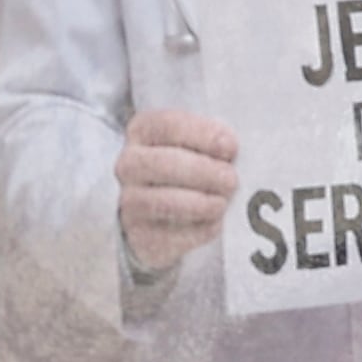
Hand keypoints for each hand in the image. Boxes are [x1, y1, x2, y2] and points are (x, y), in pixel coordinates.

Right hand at [116, 108, 240, 271]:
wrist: (163, 216)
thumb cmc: (190, 169)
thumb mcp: (197, 145)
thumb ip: (213, 142)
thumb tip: (232, 152)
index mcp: (143, 131)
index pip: (169, 125)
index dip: (203, 135)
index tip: (230, 147)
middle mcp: (129, 164)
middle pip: (164, 163)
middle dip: (204, 171)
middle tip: (231, 180)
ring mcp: (130, 202)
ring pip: (163, 201)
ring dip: (200, 203)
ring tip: (222, 203)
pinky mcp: (141, 236)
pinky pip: (171, 235)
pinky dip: (199, 230)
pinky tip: (214, 224)